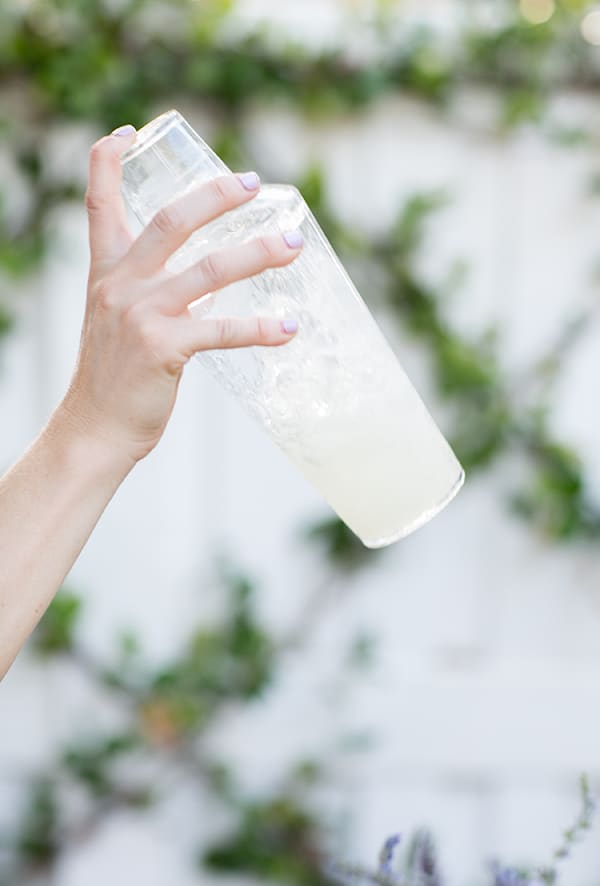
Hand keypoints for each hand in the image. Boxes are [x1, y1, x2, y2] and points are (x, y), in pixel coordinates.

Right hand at [60, 125, 302, 464]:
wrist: (95, 427)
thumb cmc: (114, 375)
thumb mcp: (119, 319)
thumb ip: (155, 291)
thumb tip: (212, 281)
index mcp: (106, 272)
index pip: (98, 202)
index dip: (108, 161)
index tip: (129, 132)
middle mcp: (120, 284)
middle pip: (172, 221)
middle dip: (217, 196)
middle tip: (254, 183)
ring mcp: (142, 314)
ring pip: (210, 269)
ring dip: (258, 254)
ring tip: (292, 246)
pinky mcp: (164, 349)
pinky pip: (223, 330)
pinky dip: (261, 329)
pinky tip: (289, 327)